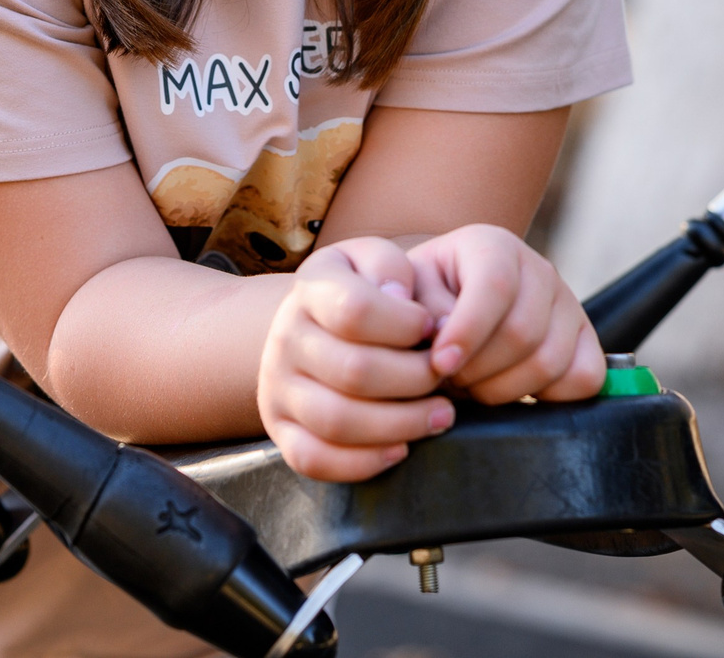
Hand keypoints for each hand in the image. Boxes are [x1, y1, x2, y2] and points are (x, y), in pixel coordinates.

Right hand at [257, 237, 455, 481]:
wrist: (309, 325)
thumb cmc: (360, 292)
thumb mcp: (372, 260)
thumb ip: (389, 268)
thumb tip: (399, 298)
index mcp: (310, 289)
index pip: (355, 310)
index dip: (405, 324)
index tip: (433, 327)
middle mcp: (285, 337)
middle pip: (354, 371)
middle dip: (416, 379)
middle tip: (446, 378)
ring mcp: (278, 387)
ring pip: (337, 420)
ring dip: (401, 424)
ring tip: (440, 416)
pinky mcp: (280, 430)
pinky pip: (313, 459)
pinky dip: (362, 463)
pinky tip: (401, 449)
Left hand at [404, 224, 604, 406]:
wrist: (451, 300)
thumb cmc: (423, 297)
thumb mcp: (409, 290)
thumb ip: (419, 308)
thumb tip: (444, 341)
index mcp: (493, 245)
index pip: (495, 286)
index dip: (468, 332)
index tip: (439, 365)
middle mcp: (539, 269)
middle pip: (522, 332)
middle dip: (479, 370)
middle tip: (449, 379)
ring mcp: (568, 304)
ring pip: (550, 361)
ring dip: (503, 389)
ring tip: (472, 386)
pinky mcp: (587, 339)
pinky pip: (584, 378)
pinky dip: (548, 397)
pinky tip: (511, 390)